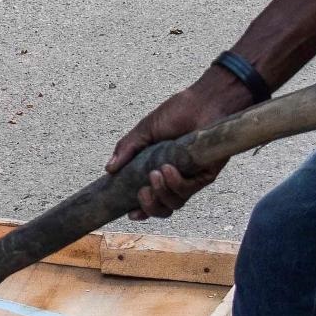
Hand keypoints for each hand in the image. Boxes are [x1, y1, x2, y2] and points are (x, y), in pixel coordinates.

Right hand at [108, 71, 249, 217]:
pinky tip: (168, 169)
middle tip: (142, 192)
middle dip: (150, 207)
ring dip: (162, 194)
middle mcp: (176, 179)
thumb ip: (127, 149)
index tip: (131, 213)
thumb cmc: (177, 113)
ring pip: (176, 203)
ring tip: (154, 175)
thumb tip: (109, 169)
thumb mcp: (145, 130)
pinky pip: (189, 190)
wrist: (203, 101)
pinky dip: (176, 183)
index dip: (142, 211)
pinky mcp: (206, 174)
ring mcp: (191, 178)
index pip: (151, 199)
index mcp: (159, 170)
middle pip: (163, 209)